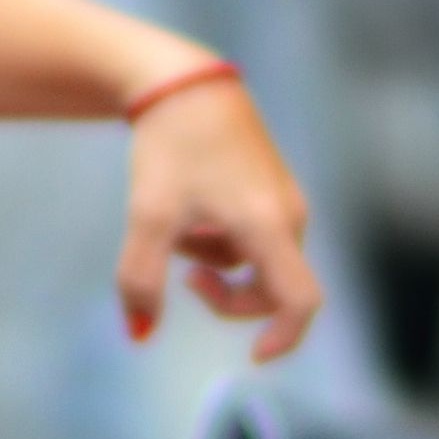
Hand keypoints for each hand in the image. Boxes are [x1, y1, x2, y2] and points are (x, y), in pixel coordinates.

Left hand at [117, 74, 322, 361]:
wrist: (182, 81)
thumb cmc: (169, 146)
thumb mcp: (147, 216)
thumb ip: (141, 281)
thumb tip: (139, 334)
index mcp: (268, 225)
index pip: (299, 301)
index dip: (284, 338)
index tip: (252, 357)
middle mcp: (289, 214)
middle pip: (272, 288)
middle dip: (228, 297)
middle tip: (184, 280)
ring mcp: (284, 199)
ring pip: (255, 260)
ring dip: (216, 261)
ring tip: (177, 225)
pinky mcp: (271, 186)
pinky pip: (252, 235)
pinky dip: (219, 238)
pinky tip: (190, 208)